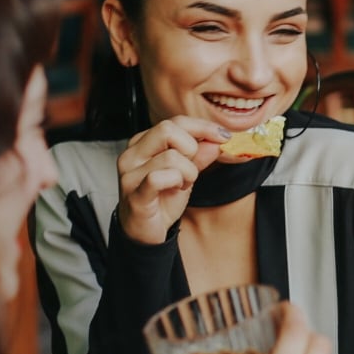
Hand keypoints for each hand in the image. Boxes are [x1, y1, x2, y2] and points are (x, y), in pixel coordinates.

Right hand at [116, 115, 230, 243]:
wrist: (145, 232)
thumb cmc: (162, 199)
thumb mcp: (187, 172)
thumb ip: (200, 154)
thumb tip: (217, 139)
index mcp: (144, 142)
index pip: (176, 122)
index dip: (203, 127)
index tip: (224, 136)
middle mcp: (133, 153)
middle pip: (168, 129)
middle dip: (191, 148)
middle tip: (192, 168)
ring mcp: (130, 173)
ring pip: (171, 156)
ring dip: (188, 172)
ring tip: (182, 184)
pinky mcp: (134, 193)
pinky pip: (159, 178)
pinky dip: (176, 183)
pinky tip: (175, 190)